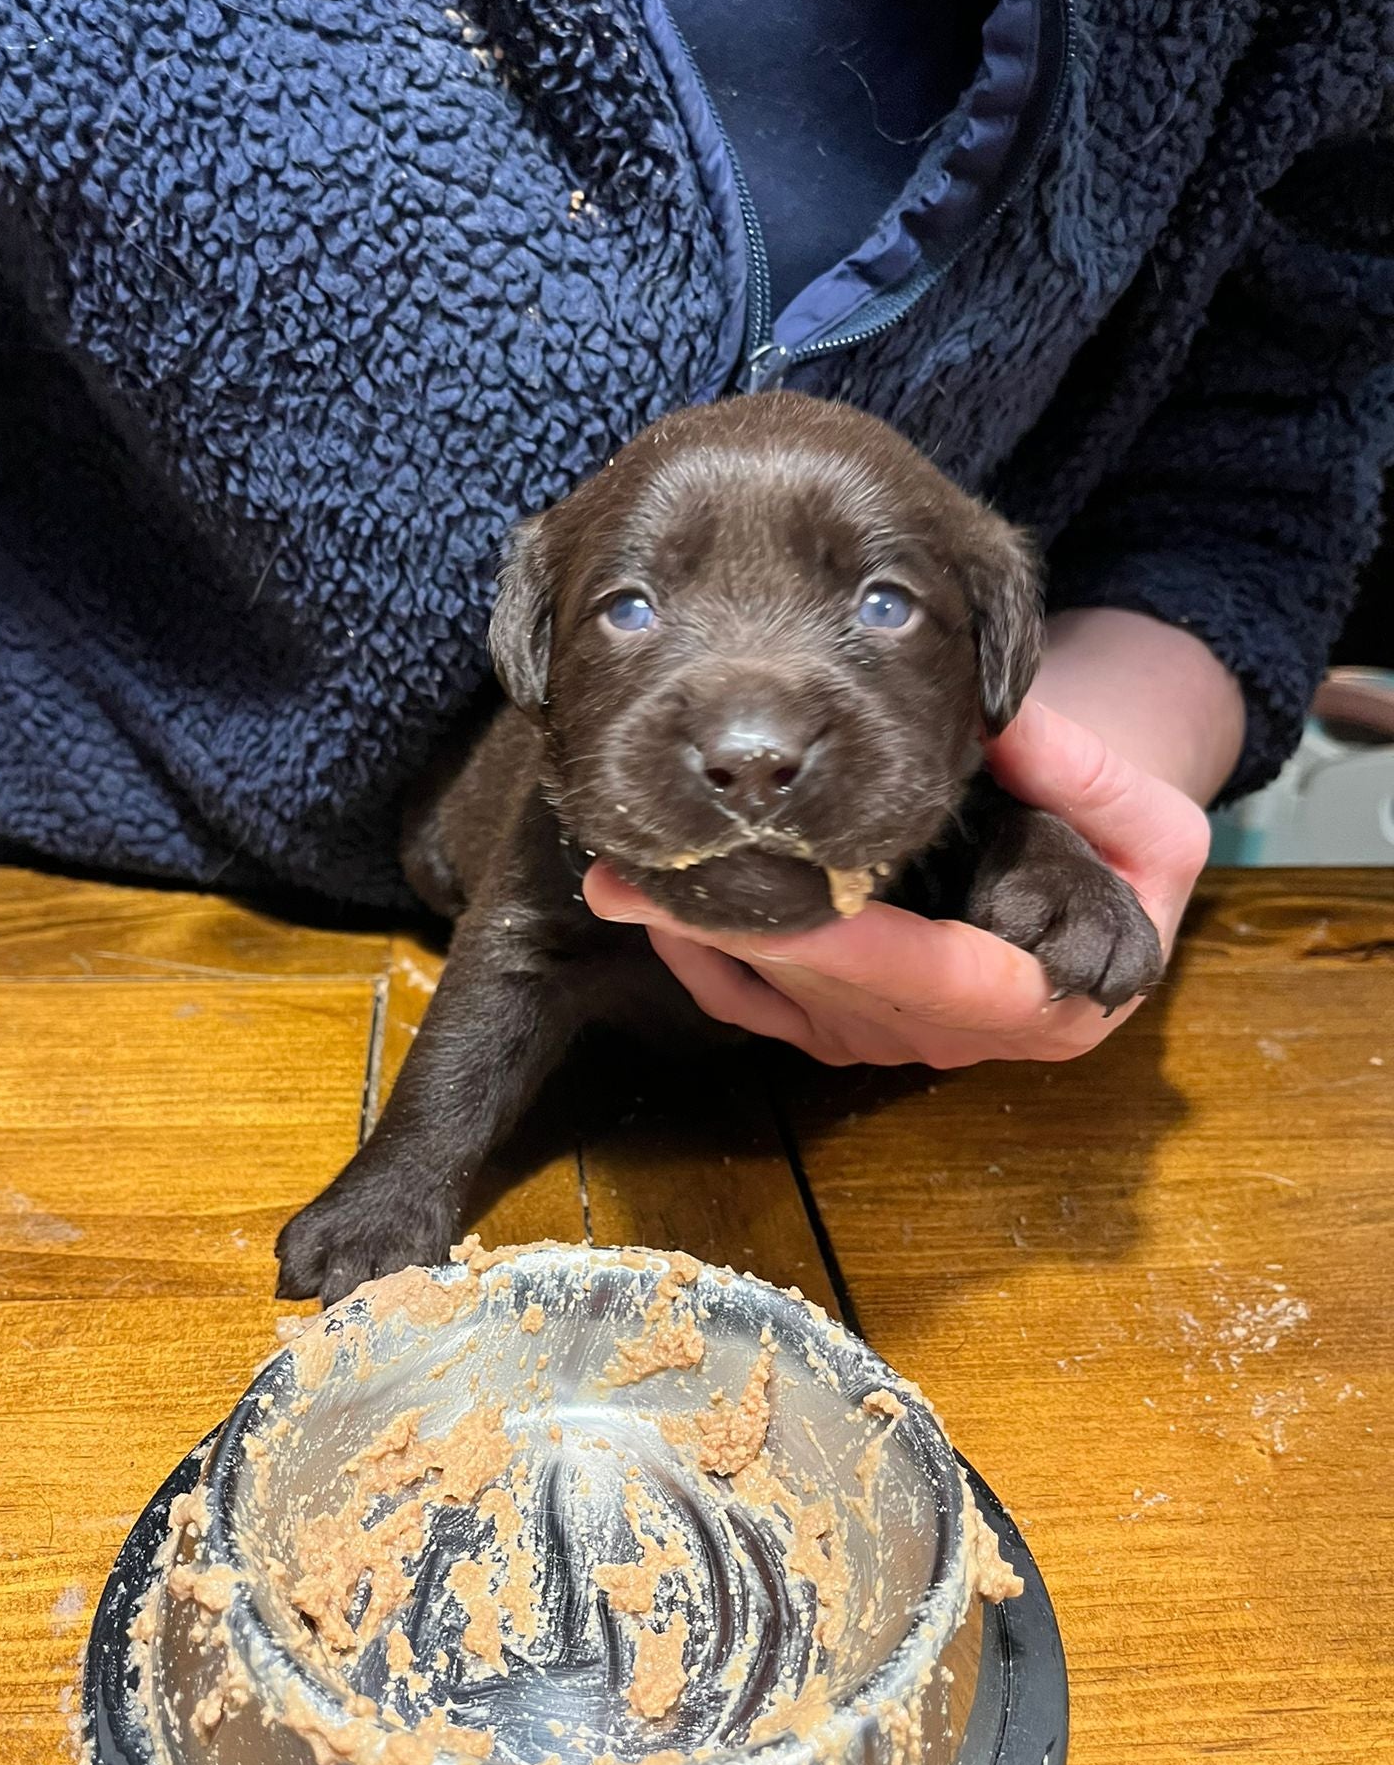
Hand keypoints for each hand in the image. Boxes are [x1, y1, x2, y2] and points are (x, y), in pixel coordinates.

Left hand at [581, 698, 1211, 1068]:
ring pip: (781, 1000)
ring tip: (618, 876)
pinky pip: (753, 1010)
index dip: (858, 944)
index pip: (937, 978)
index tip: (788, 898)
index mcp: (1039, 1001)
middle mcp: (950, 1036)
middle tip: (641, 872)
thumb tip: (1003, 724)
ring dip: (699, 938)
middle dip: (737, 932)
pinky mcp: (834, 1027)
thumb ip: (1083, 773)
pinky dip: (697, 963)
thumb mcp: (1145, 817)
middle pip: (833, 991)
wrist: (1089, 887)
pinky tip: (646, 907)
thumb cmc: (1123, 854)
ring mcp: (883, 1039)